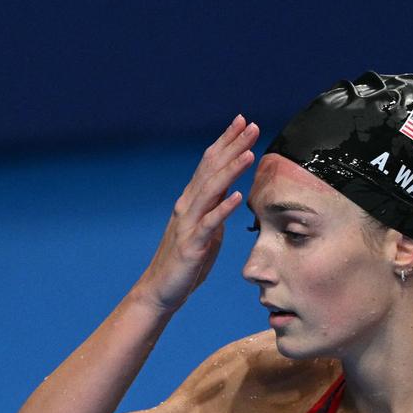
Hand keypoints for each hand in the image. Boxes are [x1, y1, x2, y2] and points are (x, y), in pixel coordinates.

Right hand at [135, 115, 258, 311]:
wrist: (161, 290)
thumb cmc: (187, 261)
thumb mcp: (207, 230)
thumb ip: (215, 209)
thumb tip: (230, 193)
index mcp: (193, 201)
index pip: (211, 164)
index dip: (227, 142)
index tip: (244, 122)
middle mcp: (188, 206)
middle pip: (211, 169)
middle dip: (232, 145)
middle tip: (251, 124)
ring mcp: (188, 224)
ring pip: (210, 191)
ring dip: (230, 170)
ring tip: (249, 153)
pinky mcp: (191, 245)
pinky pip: (209, 224)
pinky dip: (222, 209)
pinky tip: (238, 197)